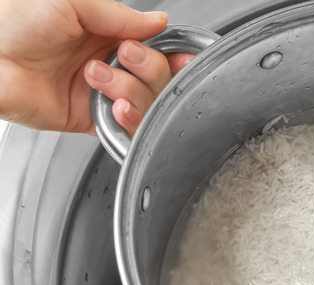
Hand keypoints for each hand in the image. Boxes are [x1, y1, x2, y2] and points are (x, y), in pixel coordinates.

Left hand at [0, 0, 190, 134]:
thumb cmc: (12, 23)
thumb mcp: (71, 2)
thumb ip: (121, 14)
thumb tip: (159, 22)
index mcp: (106, 33)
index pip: (155, 47)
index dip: (172, 54)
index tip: (181, 57)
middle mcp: (108, 63)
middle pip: (158, 77)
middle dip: (149, 67)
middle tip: (123, 55)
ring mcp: (100, 92)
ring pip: (146, 102)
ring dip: (130, 90)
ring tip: (97, 77)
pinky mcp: (89, 119)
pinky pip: (126, 127)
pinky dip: (129, 118)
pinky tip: (116, 106)